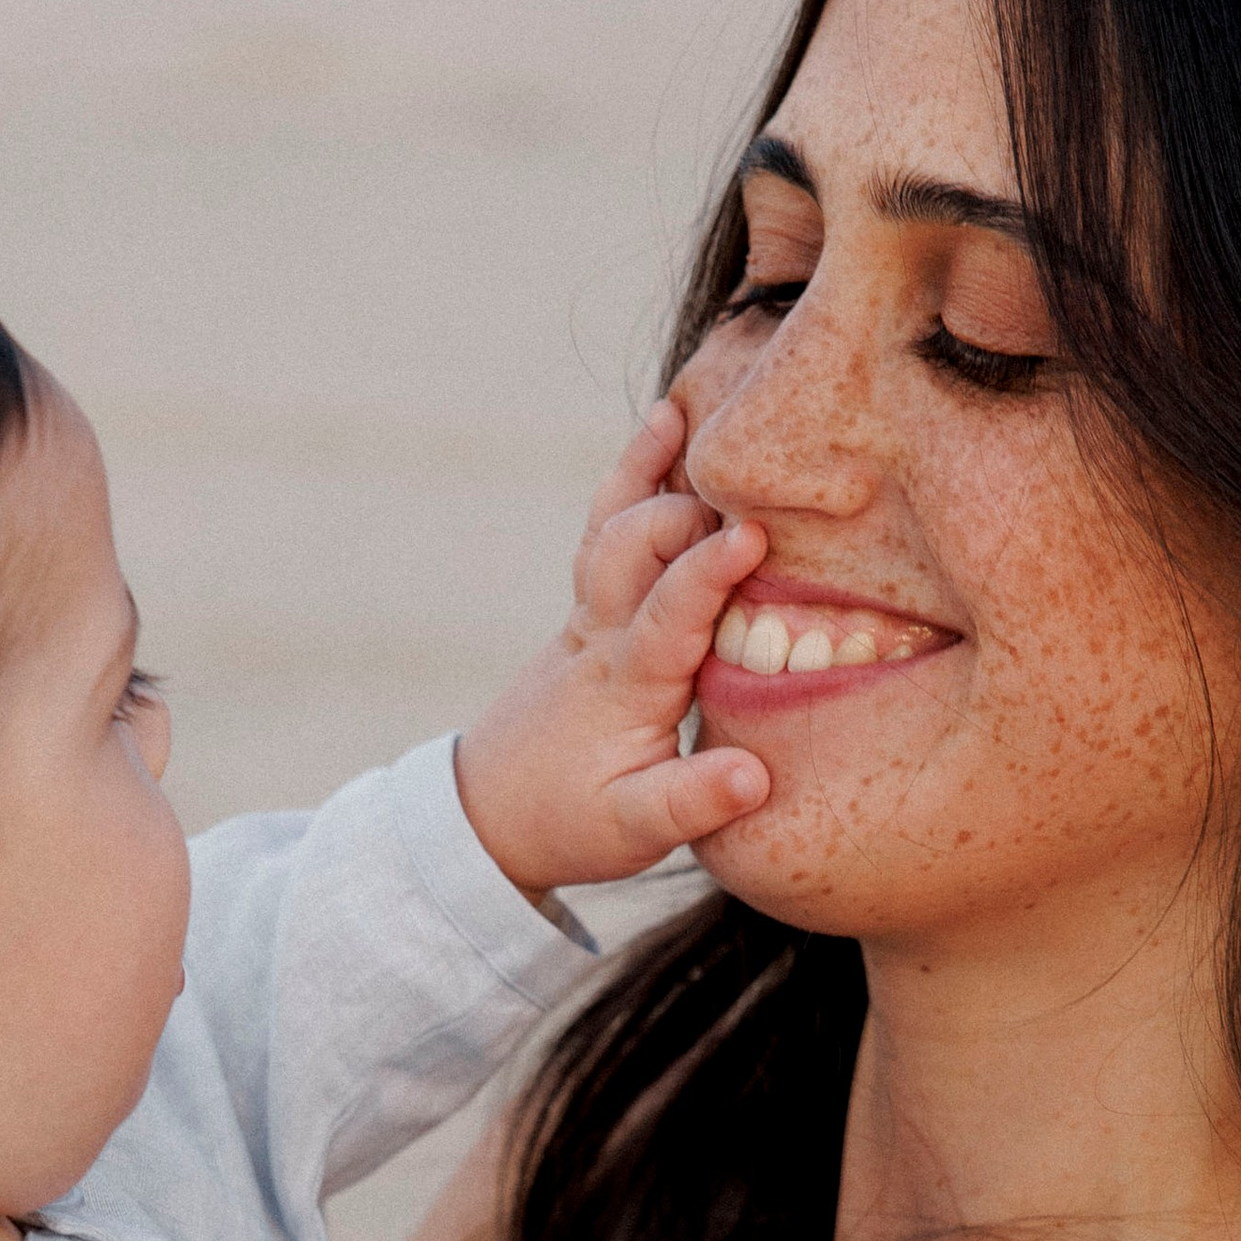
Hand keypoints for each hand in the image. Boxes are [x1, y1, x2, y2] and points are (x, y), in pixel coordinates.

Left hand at [452, 400, 771, 896]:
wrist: (488, 811)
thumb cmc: (569, 821)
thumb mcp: (634, 832)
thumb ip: (692, 802)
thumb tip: (753, 776)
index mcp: (626, 685)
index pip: (667, 615)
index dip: (703, 574)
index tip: (751, 536)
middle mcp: (603, 634)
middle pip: (632, 549)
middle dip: (684, 514)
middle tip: (751, 489)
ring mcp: (590, 612)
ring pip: (612, 523)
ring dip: (646, 467)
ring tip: (686, 409)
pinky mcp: (591, 606)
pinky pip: (609, 525)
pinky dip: (635, 473)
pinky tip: (665, 427)